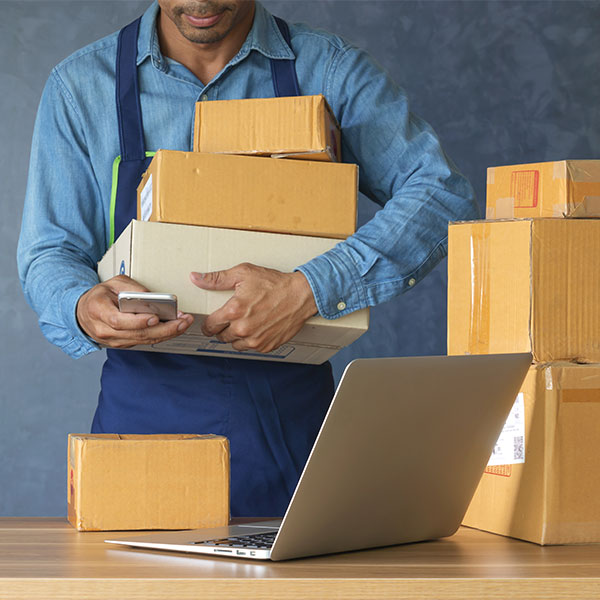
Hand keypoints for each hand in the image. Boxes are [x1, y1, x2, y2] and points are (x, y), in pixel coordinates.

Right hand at [76, 275, 192, 347]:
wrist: (83, 313)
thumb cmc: (100, 296)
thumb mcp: (113, 283)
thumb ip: (131, 287)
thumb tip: (150, 297)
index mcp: (99, 311)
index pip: (119, 321)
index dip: (138, 321)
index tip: (155, 317)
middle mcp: (105, 330)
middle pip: (137, 334)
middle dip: (164, 329)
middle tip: (183, 321)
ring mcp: (114, 340)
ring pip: (144, 340)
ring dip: (167, 333)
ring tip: (184, 323)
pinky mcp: (124, 344)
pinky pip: (144, 341)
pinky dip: (161, 335)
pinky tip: (175, 328)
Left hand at [190, 263, 316, 352]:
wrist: (301, 295)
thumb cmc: (274, 284)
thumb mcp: (243, 274)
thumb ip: (216, 279)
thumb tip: (196, 278)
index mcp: (234, 311)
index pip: (209, 326)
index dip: (210, 322)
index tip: (213, 320)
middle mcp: (243, 329)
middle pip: (221, 336)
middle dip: (224, 328)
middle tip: (234, 317)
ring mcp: (255, 340)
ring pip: (235, 344)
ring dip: (237, 336)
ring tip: (247, 322)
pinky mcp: (266, 346)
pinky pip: (251, 348)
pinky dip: (252, 340)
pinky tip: (258, 327)